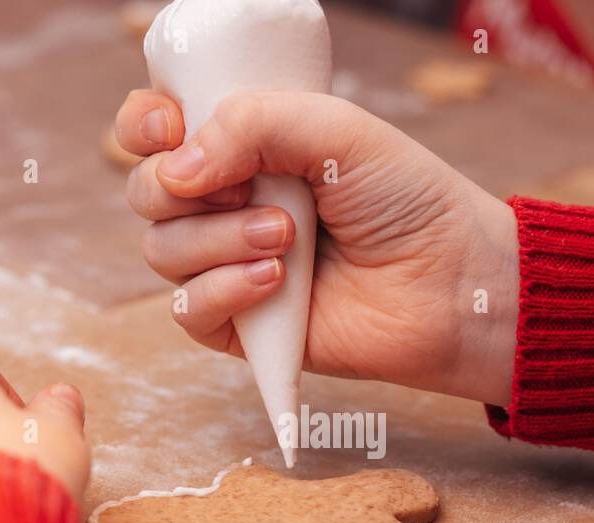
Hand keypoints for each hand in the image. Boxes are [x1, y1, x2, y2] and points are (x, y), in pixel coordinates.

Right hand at [116, 89, 518, 406]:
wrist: (450, 280)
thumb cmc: (406, 199)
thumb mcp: (334, 129)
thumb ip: (252, 122)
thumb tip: (174, 168)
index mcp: (242, 148)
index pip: (153, 131)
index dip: (143, 125)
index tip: (169, 126)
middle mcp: (227, 206)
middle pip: (146, 193)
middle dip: (183, 189)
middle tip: (252, 190)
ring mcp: (230, 267)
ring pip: (162, 251)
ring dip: (219, 240)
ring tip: (288, 238)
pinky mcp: (244, 329)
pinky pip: (188, 310)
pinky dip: (224, 290)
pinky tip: (276, 281)